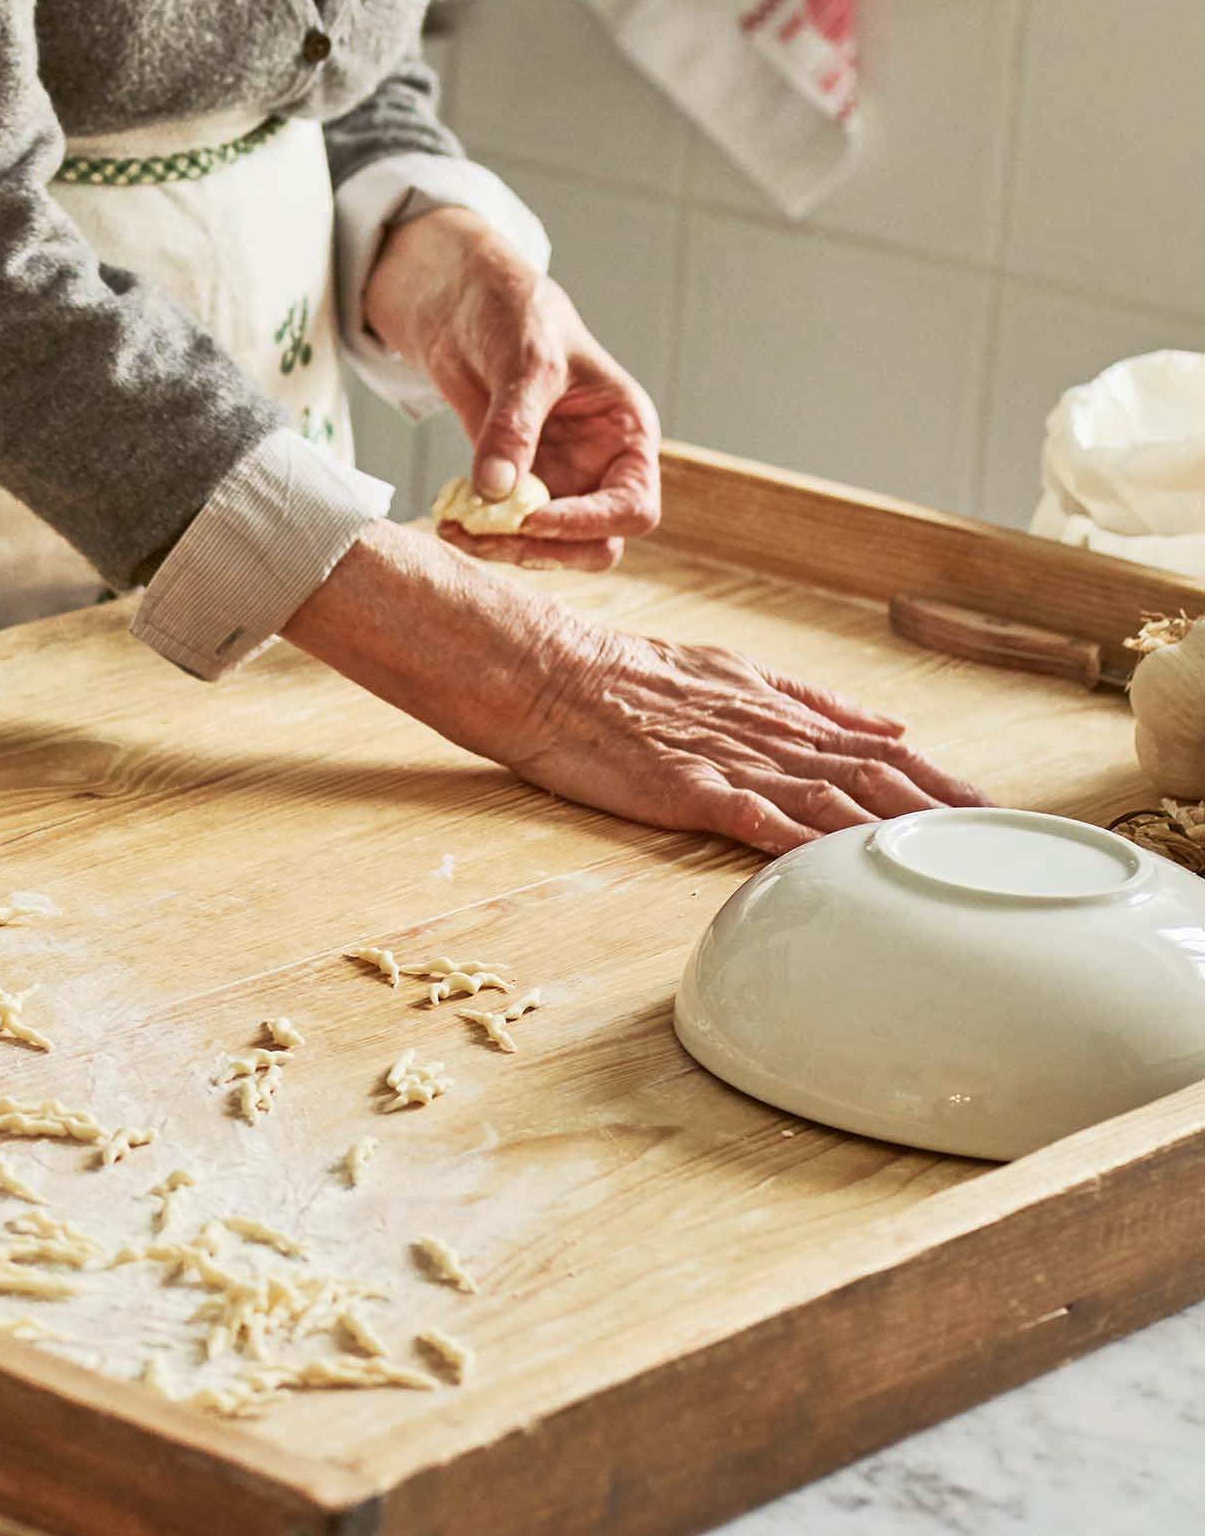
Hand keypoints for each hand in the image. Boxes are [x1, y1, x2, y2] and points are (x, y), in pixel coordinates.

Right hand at [290, 526, 982, 856]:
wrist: (536, 666)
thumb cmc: (611, 671)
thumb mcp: (720, 670)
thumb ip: (804, 701)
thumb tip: (888, 724)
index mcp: (768, 698)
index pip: (868, 742)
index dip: (931, 775)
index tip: (982, 805)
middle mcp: (762, 725)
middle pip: (872, 772)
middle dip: (940, 808)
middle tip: (1000, 842)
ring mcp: (728, 757)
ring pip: (835, 797)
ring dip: (900, 830)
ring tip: (954, 860)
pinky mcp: (691, 787)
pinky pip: (767, 824)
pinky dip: (818, 846)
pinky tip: (854, 869)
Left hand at [363, 209, 658, 567]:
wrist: (466, 304)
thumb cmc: (517, 315)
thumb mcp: (524, 361)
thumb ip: (513, 426)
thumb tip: (498, 493)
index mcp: (627, 433)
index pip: (634, 507)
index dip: (589, 523)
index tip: (531, 519)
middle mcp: (601, 466)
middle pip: (596, 545)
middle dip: (544, 549)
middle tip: (485, 535)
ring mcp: (559, 481)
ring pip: (550, 548)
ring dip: (504, 549)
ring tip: (454, 528)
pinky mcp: (516, 486)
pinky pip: (507, 531)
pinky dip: (479, 535)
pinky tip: (448, 518)